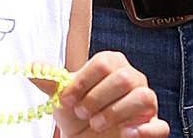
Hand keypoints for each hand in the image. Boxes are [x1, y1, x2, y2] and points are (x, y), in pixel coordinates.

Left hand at [49, 52, 166, 137]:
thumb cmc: (79, 114)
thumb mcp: (62, 99)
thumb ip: (50, 82)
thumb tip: (32, 66)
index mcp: (112, 65)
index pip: (103, 62)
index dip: (82, 82)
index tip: (66, 100)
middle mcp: (133, 78)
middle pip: (124, 77)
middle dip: (98, 98)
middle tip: (82, 114)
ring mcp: (146, 102)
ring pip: (143, 97)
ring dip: (116, 113)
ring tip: (97, 125)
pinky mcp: (153, 126)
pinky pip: (160, 126)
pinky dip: (145, 130)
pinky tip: (126, 134)